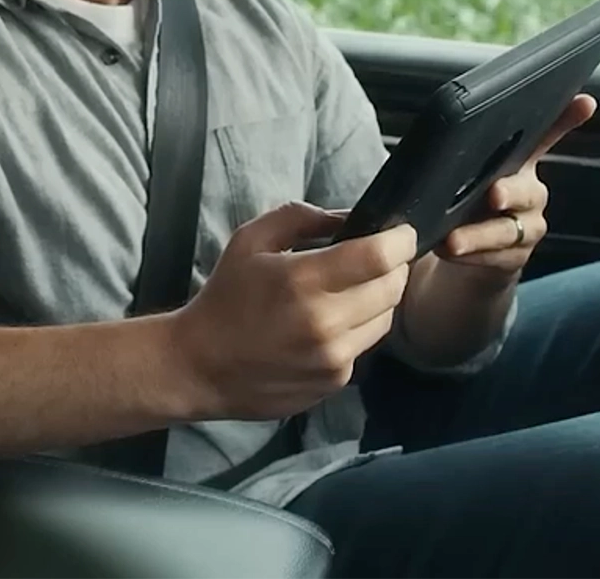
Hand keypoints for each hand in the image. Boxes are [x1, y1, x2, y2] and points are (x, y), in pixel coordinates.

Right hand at [168, 201, 417, 420]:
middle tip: (375, 259)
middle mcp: (324, 323)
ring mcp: (332, 358)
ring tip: (347, 292)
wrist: (200, 366)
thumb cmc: (224, 298)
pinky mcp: (334, 381)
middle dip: (392, 267)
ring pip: (385, 318)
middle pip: (393, 287)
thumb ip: (301, 218)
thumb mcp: (250, 240)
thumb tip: (349, 217)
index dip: (400, 240)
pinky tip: (327, 326)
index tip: (400, 232)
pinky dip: (356, 330)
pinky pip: (364, 346)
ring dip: (377, 300)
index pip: (379, 257)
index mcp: (302, 281)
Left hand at [437, 93, 597, 274]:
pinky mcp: (516, 256)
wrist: (471, 252)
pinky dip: (470, 255)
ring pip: (507, 230)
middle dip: (510, 192)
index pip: (546, 136)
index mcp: (519, 163)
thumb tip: (436, 138)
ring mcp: (528, 226)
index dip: (566, 119)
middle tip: (494, 193)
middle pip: (526, 190)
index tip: (584, 102)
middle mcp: (531, 192)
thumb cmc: (466, 202)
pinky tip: (448, 250)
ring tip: (453, 239)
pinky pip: (495, 256)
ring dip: (478, 235)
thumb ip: (463, 157)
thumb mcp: (465, 172)